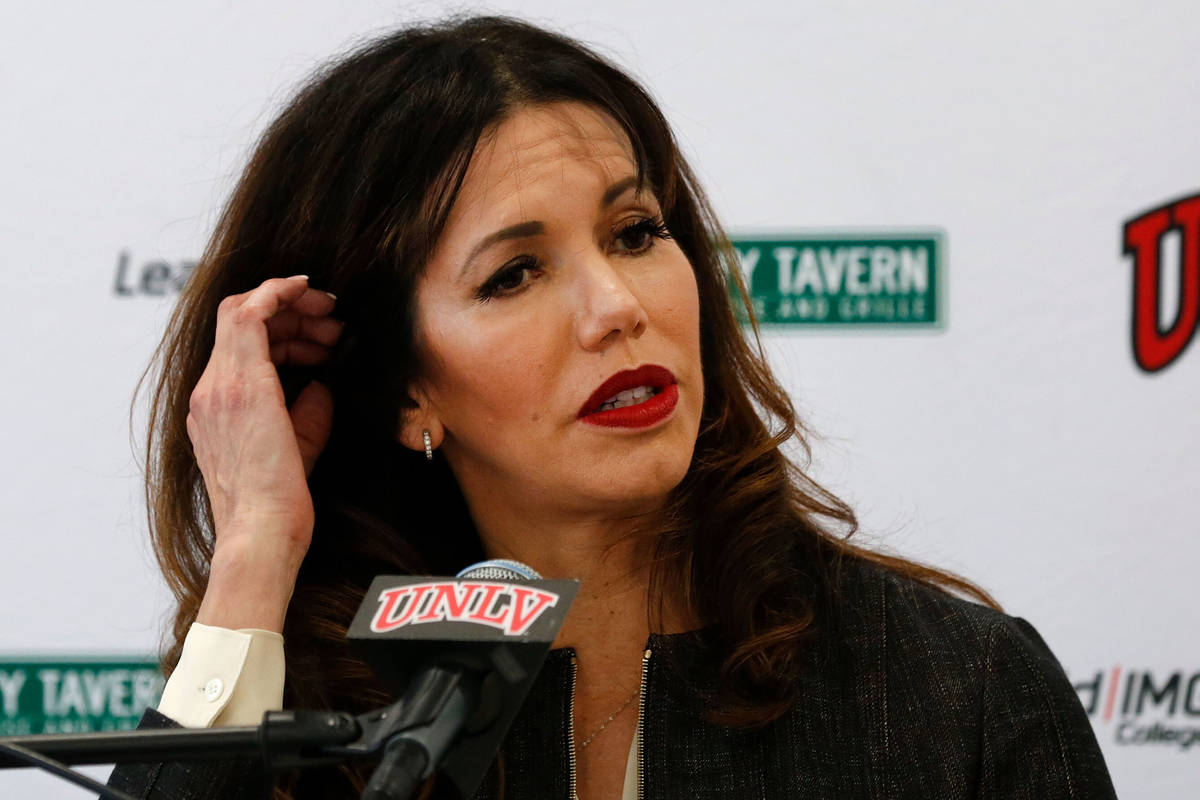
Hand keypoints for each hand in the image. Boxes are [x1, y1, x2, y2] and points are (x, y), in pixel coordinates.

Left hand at [188, 275, 341, 630]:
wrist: (255, 538)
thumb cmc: (282, 499)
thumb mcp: (310, 437)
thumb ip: (314, 399)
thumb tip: (318, 384)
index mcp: (237, 386)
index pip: (246, 311)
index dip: (279, 291)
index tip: (312, 290)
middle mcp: (213, 390)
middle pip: (242, 320)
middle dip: (290, 313)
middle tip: (331, 323)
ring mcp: (206, 406)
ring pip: (238, 344)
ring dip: (282, 336)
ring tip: (325, 349)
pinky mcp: (209, 424)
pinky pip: (234, 372)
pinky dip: (266, 361)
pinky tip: (299, 375)